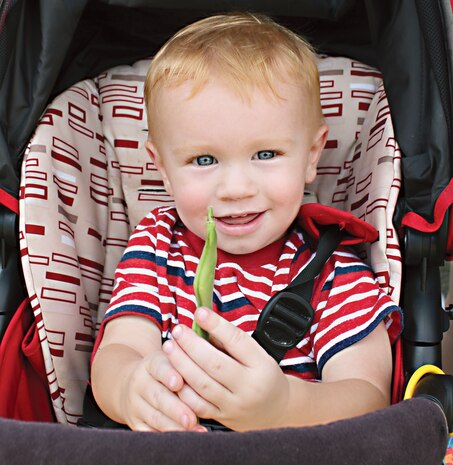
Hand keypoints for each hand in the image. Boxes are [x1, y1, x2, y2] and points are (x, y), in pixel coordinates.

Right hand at [118, 348, 204, 431]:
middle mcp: (140, 383)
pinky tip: (181, 439)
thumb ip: (186, 364)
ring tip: (191, 430)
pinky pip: (149, 432)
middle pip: (157, 396)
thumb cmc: (164, 371)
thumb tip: (205, 370)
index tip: (179, 383)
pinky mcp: (135, 422)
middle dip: (175, 409)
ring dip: (173, 426)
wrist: (136, 384)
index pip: (159, 367)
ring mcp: (135, 404)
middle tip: (191, 418)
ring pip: (154, 417)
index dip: (168, 375)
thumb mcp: (171, 360)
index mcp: (150, 364)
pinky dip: (166, 437)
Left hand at [162, 307, 289, 430]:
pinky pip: (197, 405)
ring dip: (182, 364)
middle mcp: (249, 386)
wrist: (277, 410)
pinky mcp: (223, 418)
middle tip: (178, 330)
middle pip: (215, 363)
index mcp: (261, 365)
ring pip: (203, 384)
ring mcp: (235, 405)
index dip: (216, 325)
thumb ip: (231, 341)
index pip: (236, 341)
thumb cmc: (263, 374)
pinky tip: (173, 373)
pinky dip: (183, 389)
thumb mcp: (257, 354)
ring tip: (170, 347)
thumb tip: (204, 322)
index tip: (199, 312)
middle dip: (192, 345)